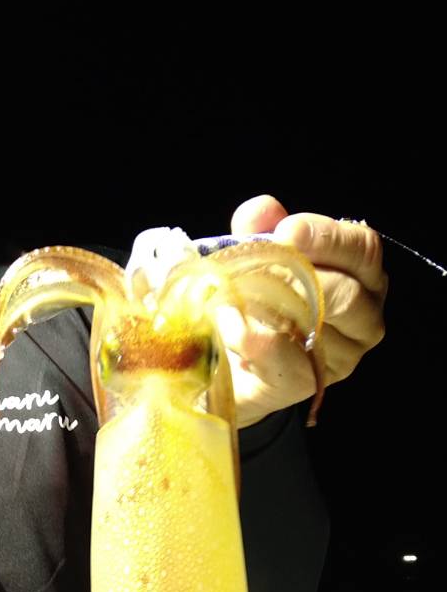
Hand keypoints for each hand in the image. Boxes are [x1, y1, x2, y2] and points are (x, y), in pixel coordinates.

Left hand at [218, 194, 386, 426]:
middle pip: (347, 292)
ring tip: (231, 295)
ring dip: (265, 305)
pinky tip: (226, 324)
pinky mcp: (310, 381)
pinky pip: (279, 353)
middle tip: (253, 269)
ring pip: (314, 325)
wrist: (230, 363)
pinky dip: (246, 334)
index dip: (326, 236)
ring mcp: (343, 354)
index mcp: (363, 274)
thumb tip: (260, 211)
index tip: (286, 232)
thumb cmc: (257, 301)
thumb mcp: (259, 256)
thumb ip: (262, 228)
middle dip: (294, 276)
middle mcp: (365, 316)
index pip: (363, 248)